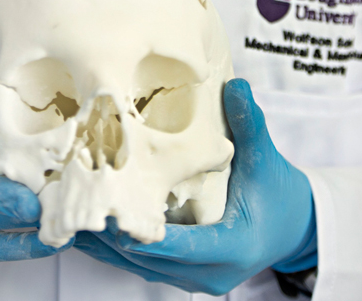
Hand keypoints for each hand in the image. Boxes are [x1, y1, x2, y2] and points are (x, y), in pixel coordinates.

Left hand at [73, 78, 316, 294]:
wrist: (292, 226)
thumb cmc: (279, 194)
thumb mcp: (265, 159)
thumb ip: (249, 125)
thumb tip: (236, 85)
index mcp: (233, 248)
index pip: (182, 245)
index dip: (143, 231)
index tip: (109, 214)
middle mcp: (210, 274)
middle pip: (150, 258)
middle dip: (112, 233)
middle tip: (77, 204)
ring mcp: (195, 279)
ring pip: (139, 265)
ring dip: (106, 242)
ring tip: (71, 213)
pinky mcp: (184, 275)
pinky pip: (142, 264)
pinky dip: (117, 246)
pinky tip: (89, 225)